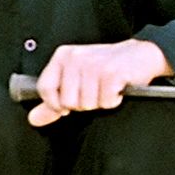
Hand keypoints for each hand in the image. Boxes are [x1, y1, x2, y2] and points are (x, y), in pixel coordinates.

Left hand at [29, 38, 173, 125]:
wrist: (140, 56)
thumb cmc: (106, 68)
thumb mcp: (75, 80)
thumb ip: (53, 101)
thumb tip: (34, 118)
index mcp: (63, 56)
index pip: (45, 88)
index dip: (56, 104)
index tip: (67, 106)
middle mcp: (76, 57)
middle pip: (68, 101)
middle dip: (83, 103)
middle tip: (95, 91)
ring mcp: (94, 64)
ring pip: (87, 104)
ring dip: (100, 102)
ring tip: (106, 88)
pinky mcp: (112, 73)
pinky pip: (106, 102)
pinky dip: (113, 101)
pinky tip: (117, 89)